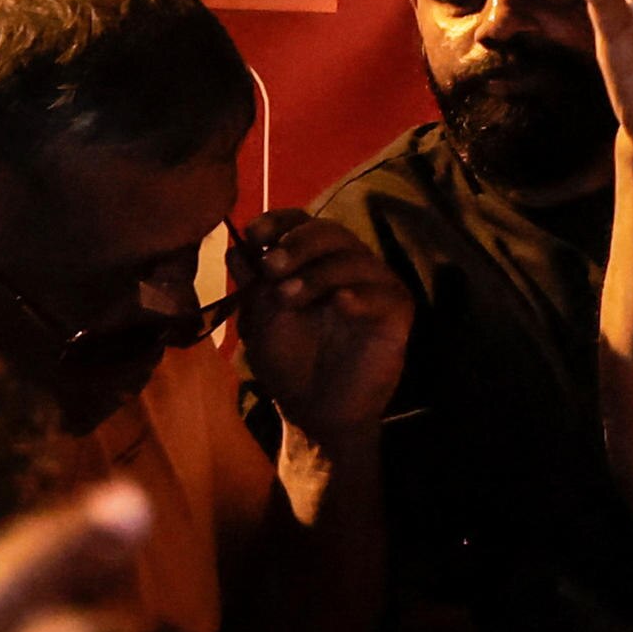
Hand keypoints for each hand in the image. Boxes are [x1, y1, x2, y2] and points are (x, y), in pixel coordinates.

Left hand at [230, 208, 416, 455]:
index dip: (279, 221)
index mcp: (313, 260)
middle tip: (272, 266)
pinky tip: (340, 304)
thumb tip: (235, 247)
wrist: (315, 411)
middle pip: (330, 232)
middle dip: (297, 244)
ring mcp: (375, 285)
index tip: (255, 234)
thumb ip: (251, 286)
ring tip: (288, 297)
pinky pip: (383, 293)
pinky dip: (359, 295)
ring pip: (354, 258)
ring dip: (318, 273)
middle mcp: (347, 264)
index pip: (302, 222)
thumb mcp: (259, 321)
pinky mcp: (397, 310)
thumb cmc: (287, 361)